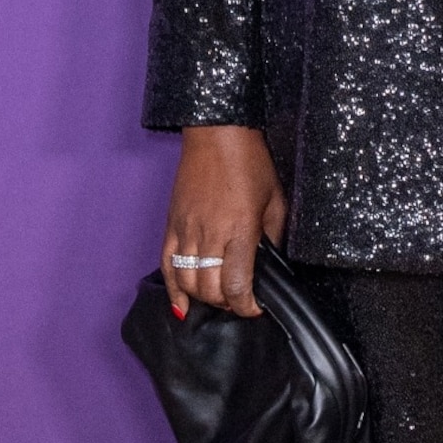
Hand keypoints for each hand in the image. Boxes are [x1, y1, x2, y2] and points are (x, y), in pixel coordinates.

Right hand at [162, 125, 286, 317]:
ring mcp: (186, 230)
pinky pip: (166, 265)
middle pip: (210, 289)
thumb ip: (273, 237)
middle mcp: (210, 234)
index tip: (255, 308)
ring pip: (187, 282)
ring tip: (218, 296)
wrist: (217, 135)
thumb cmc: (250, 164)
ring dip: (203, 298)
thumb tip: (270, 265)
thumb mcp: (276, 201)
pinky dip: (173, 290)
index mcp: (240, 230)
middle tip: (239, 299)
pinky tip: (181, 305)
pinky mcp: (171, 225)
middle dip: (227, 303)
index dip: (246, 306)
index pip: (236, 284)